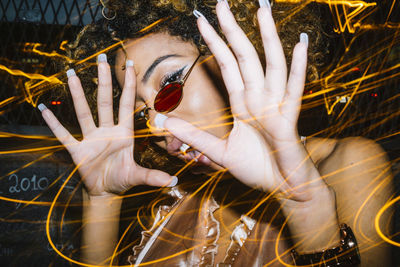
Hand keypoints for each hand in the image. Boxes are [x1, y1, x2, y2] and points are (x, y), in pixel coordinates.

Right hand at [40, 56, 175, 196]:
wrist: (104, 192)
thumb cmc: (121, 180)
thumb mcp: (137, 176)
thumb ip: (153, 176)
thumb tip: (174, 181)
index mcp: (123, 134)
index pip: (127, 105)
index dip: (129, 85)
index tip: (130, 65)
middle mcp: (107, 131)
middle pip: (105, 102)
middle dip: (104, 81)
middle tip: (101, 59)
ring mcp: (91, 139)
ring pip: (84, 113)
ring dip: (77, 95)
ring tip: (71, 75)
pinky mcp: (78, 150)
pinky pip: (64, 135)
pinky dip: (54, 124)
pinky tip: (44, 109)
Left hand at [164, 2, 327, 201]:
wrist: (283, 188)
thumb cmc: (257, 168)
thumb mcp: (219, 153)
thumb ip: (193, 136)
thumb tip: (163, 121)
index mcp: (243, 102)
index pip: (226, 64)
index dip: (214, 42)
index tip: (201, 20)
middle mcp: (258, 97)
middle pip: (244, 56)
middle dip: (233, 29)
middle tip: (221, 2)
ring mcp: (274, 105)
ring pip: (270, 64)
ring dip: (267, 37)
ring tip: (262, 9)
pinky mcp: (288, 119)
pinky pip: (294, 89)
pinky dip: (298, 66)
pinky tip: (300, 42)